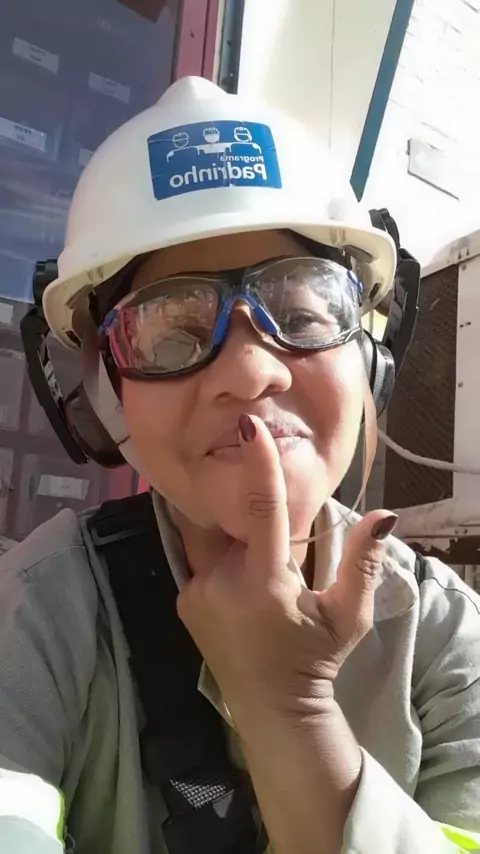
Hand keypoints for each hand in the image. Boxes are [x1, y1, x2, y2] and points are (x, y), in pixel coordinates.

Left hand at [178, 414, 397, 717]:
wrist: (271, 708)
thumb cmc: (314, 659)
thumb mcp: (350, 617)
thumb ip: (363, 564)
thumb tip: (384, 514)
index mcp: (264, 581)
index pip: (260, 509)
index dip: (257, 465)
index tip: (248, 426)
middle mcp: (220, 581)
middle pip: (232, 520)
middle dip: (246, 515)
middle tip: (270, 540)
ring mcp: (195, 591)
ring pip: (214, 540)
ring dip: (235, 541)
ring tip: (255, 569)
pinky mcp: (183, 599)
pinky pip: (202, 561)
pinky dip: (222, 561)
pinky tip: (239, 588)